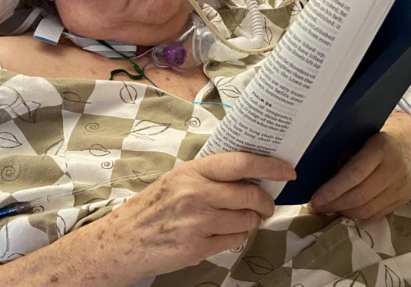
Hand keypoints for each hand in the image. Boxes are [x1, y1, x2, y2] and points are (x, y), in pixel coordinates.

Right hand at [105, 152, 295, 281]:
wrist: (123, 241)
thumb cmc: (152, 208)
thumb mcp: (176, 180)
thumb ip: (209, 176)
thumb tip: (249, 174)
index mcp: (191, 172)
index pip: (240, 163)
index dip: (269, 165)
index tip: (287, 170)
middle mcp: (195, 195)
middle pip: (250, 195)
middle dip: (266, 202)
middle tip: (266, 205)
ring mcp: (197, 223)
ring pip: (247, 220)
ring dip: (251, 221)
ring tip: (238, 219)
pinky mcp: (197, 248)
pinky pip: (235, 240)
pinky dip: (236, 237)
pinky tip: (221, 233)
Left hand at [308, 111, 410, 220]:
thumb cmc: (381, 135)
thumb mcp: (362, 134)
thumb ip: (344, 150)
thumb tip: (316, 173)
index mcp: (381, 148)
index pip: (354, 174)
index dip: (332, 190)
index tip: (314, 198)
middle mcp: (394, 169)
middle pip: (359, 196)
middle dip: (333, 204)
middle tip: (315, 206)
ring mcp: (400, 187)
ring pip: (367, 210)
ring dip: (343, 213)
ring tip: (326, 209)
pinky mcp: (403, 199)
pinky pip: (376, 215)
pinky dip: (357, 216)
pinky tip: (344, 210)